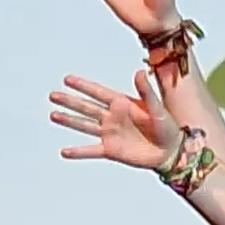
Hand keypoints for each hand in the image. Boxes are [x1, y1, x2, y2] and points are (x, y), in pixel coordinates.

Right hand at [53, 74, 177, 170]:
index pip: (98, 92)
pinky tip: (65, 152)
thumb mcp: (157, 108)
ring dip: (69, 121)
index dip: (83, 86)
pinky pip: (91, 151)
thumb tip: (139, 72)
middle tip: (53, 95)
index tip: (67, 79)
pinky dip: (79, 152)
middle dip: (70, 101)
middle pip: (86, 107)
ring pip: (85, 126)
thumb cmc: (167, 127)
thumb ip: (146, 92)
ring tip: (53, 115)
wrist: (171, 152)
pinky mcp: (111, 150)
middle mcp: (112, 117)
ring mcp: (110, 134)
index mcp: (122, 103)